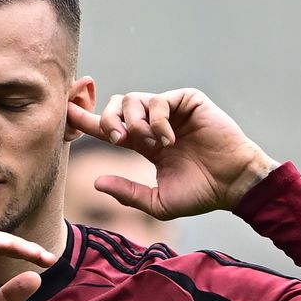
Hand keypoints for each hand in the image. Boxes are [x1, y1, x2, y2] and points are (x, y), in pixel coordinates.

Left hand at [66, 89, 279, 215]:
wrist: (234, 185)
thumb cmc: (201, 194)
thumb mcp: (157, 201)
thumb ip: (128, 193)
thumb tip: (96, 182)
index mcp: (146, 143)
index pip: (110, 127)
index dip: (87, 120)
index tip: (66, 112)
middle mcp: (155, 123)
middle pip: (116, 105)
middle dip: (107, 118)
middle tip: (116, 138)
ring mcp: (172, 110)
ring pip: (133, 99)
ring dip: (134, 122)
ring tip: (149, 144)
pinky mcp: (188, 101)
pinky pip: (159, 100)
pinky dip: (157, 120)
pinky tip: (168, 140)